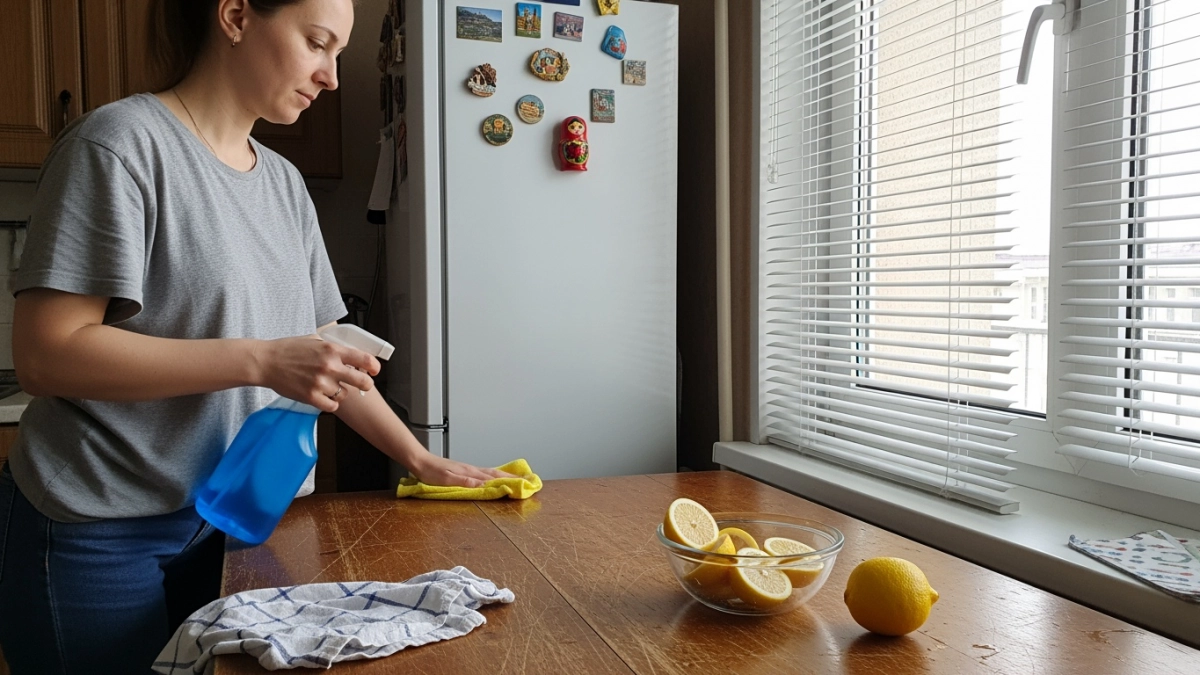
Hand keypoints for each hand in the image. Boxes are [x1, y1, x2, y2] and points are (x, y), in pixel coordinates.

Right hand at [254, 335, 380, 412]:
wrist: (265, 362)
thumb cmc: (287, 350)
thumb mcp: (314, 340)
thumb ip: (333, 347)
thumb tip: (350, 351)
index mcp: (332, 350)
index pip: (364, 359)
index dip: (374, 367)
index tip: (374, 370)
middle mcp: (329, 367)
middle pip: (362, 382)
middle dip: (366, 384)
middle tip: (363, 384)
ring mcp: (320, 383)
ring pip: (345, 394)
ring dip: (340, 392)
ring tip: (329, 386)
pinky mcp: (311, 397)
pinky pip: (332, 406)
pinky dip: (330, 403)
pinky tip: (323, 395)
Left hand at [409, 454, 517, 487]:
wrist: (420, 461)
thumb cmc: (430, 472)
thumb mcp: (446, 479)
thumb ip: (465, 482)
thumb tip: (483, 485)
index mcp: (469, 472)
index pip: (493, 478)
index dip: (508, 481)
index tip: (522, 484)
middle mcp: (471, 469)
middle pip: (495, 473)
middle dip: (512, 477)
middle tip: (527, 480)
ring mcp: (468, 469)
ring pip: (491, 472)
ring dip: (505, 475)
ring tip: (516, 477)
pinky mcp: (463, 470)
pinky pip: (483, 472)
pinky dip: (493, 474)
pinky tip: (493, 476)